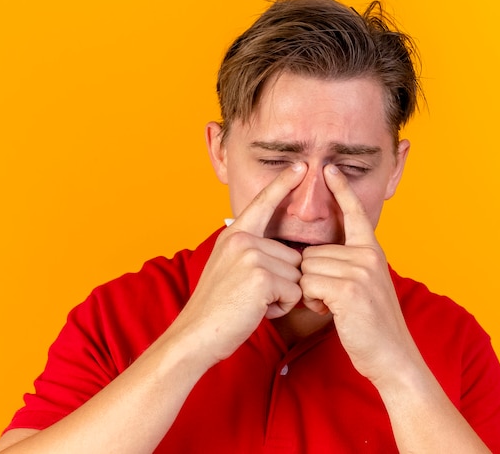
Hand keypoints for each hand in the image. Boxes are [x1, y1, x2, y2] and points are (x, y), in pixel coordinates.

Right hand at [173, 162, 307, 364]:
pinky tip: (257, 311)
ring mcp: (251, 255)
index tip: (302, 166)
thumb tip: (285, 251)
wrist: (198, 334)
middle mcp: (242, 239)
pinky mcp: (261, 276)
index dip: (284, 184)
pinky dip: (281, 307)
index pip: (263, 204)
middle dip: (282, 281)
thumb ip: (251, 252)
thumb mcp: (228, 268)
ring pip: (296, 274)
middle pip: (292, 255)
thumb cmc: (217, 307)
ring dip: (282, 295)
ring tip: (253, 303)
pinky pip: (294, 291)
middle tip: (251, 295)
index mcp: (234, 235)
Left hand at [299, 164, 419, 383]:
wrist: (392, 356)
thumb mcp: (366, 285)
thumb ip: (348, 264)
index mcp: (372, 251)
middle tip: (333, 298)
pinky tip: (331, 312)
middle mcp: (368, 255)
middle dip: (313, 277)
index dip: (341, 190)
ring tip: (334, 305)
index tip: (329, 169)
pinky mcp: (349, 289)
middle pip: (313, 251)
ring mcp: (360, 271)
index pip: (355, 214)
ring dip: (312, 290)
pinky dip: (312, 301)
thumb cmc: (371, 324)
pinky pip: (308, 284)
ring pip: (307, 267)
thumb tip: (314, 256)